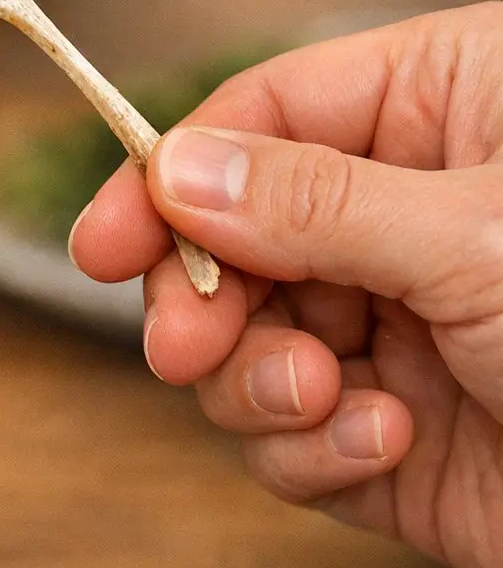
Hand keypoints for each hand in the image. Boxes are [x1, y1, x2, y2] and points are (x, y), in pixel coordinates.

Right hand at [70, 2, 502, 567]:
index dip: (169, 177)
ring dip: (260, 383)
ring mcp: (385, 327)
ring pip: (241, 344)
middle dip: (201, 299)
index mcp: (435, 118)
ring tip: (324, 401)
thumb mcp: (477, 235)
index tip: (101, 240)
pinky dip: (310, 450)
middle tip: (185, 346)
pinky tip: (383, 447)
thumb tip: (176, 172)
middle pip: (229, 239)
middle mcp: (397, 216)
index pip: (260, 120)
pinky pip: (284, 435)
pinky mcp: (379, 431)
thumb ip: (314, 202)